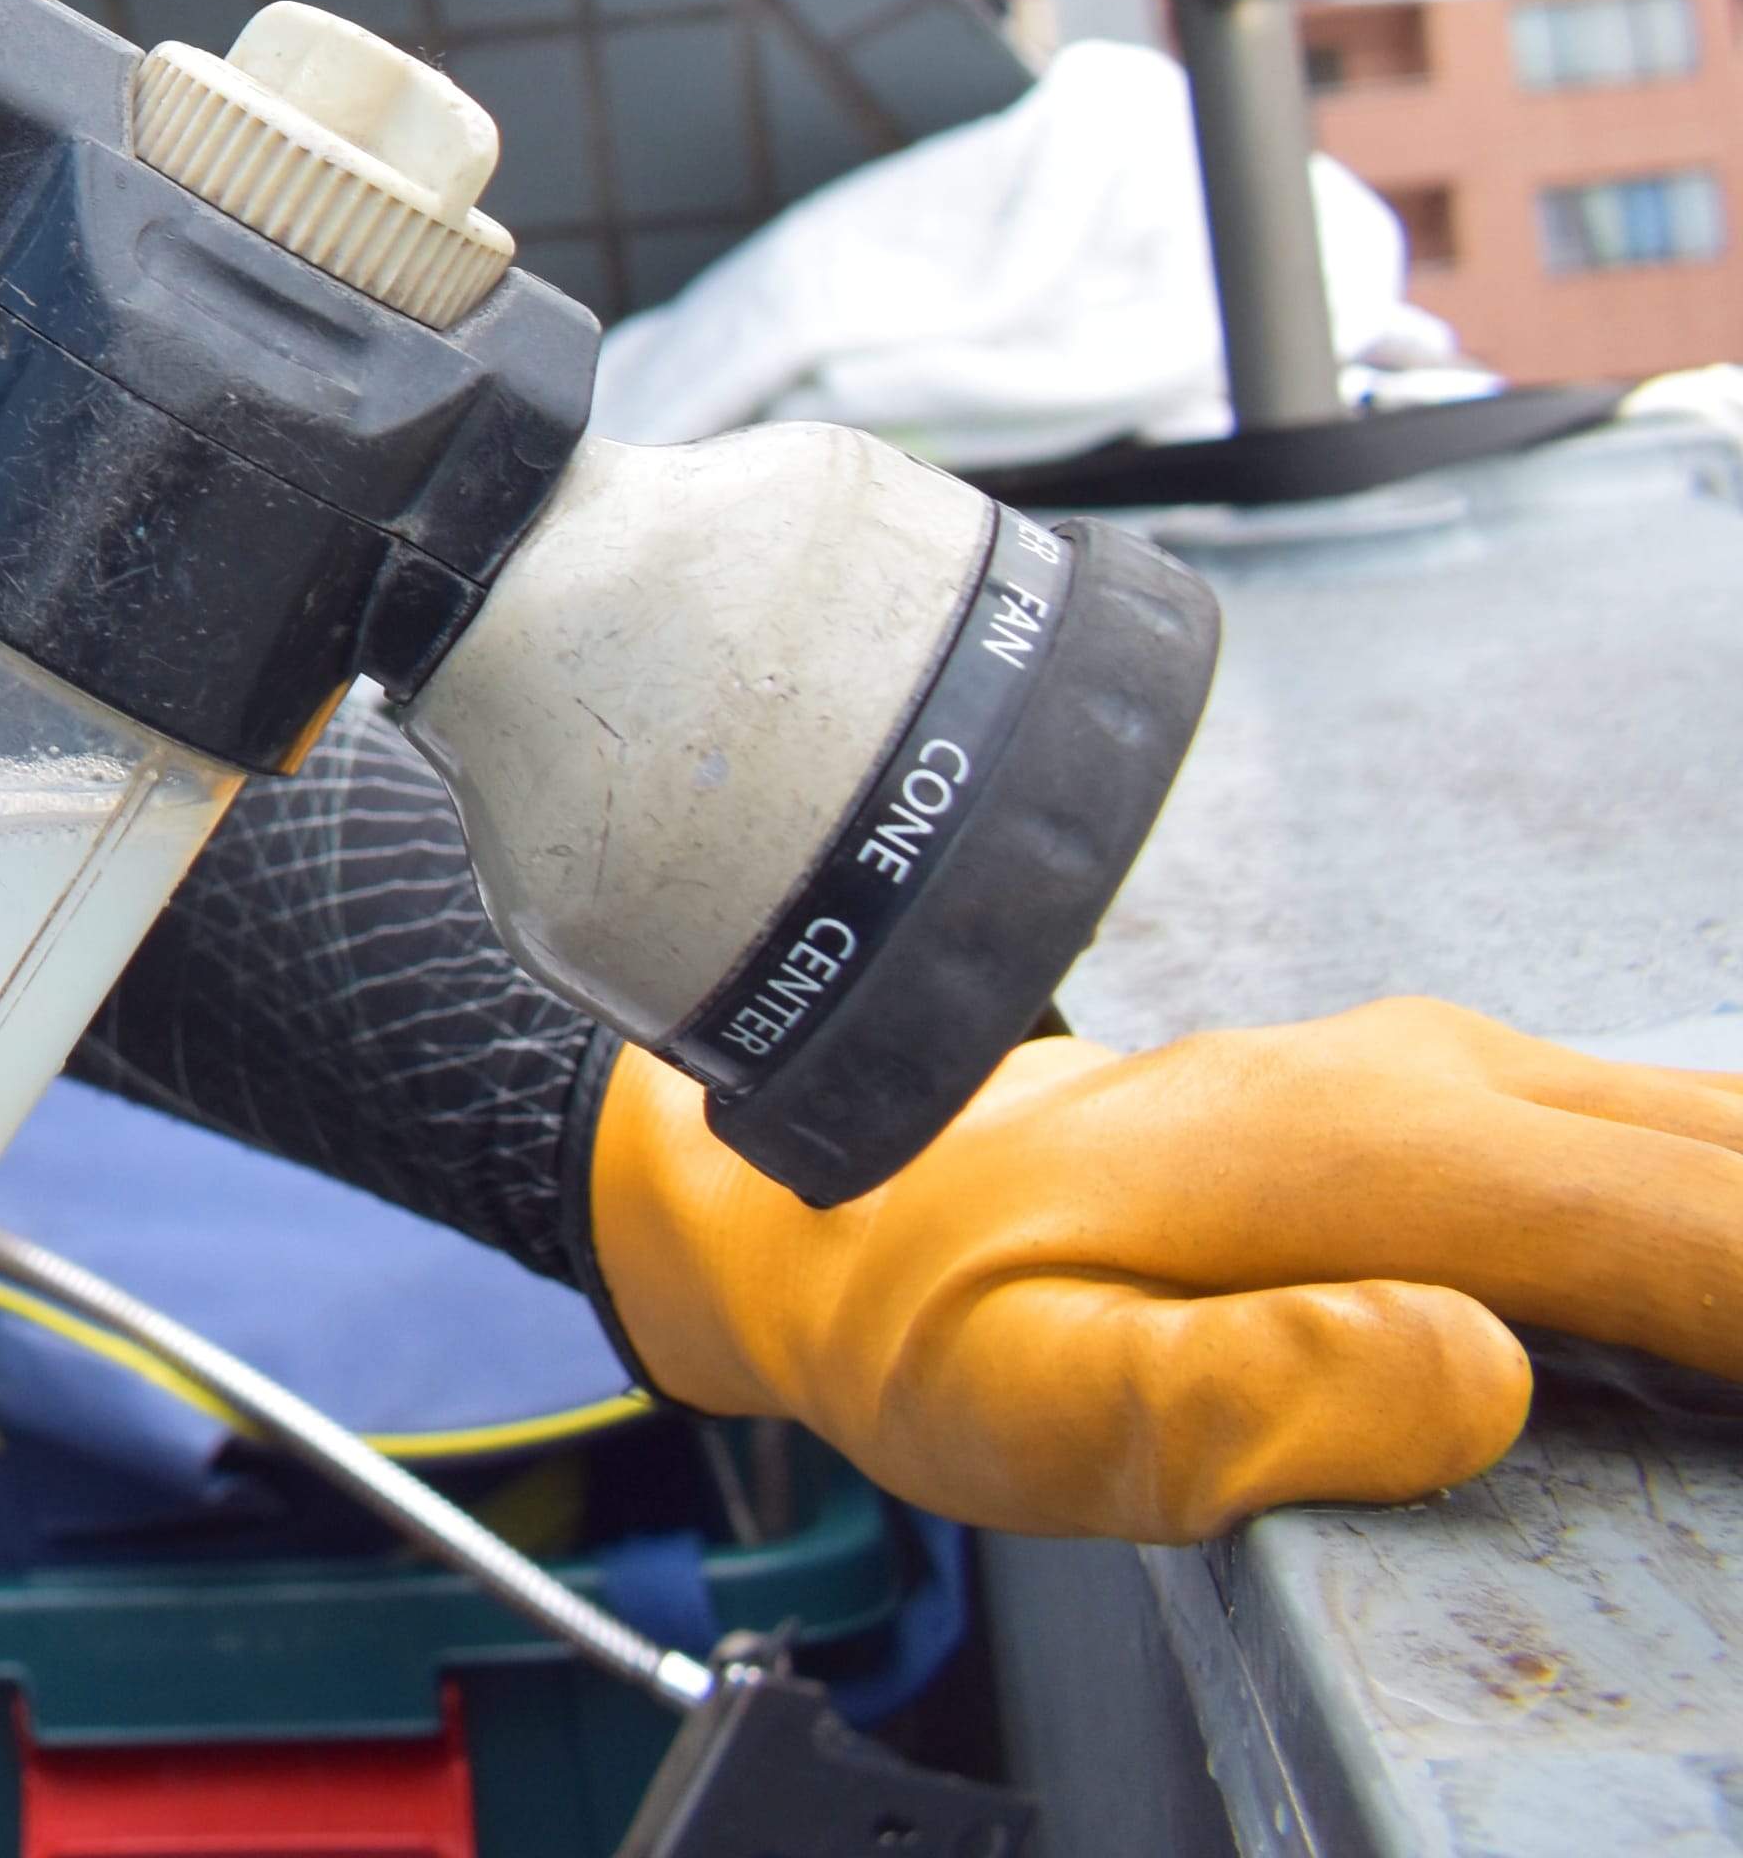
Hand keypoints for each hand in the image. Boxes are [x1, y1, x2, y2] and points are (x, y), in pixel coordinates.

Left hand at [592, 1000, 1742, 1541]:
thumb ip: (1245, 1398)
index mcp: (1359, 1151)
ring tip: (1739, 1369)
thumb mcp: (1037, 1399)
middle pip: (1730, 1163)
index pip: (1689, 1230)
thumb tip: (1470, 1368)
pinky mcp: (1456, 1102)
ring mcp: (1450, 1074)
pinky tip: (1712, 1307)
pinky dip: (1729, 1215)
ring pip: (1715, 1134)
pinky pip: (1670, 1147)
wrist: (823, 1189)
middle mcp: (1428, 1078)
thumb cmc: (924, 1304)